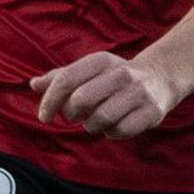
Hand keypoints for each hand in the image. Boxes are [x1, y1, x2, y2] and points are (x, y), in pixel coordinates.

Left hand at [29, 53, 180, 138]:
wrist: (161, 76)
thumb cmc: (115, 76)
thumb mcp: (91, 70)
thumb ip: (61, 77)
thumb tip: (33, 84)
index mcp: (102, 61)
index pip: (66, 79)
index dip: (50, 100)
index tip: (44, 116)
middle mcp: (122, 74)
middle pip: (81, 100)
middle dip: (72, 114)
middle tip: (76, 116)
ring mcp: (138, 93)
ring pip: (100, 119)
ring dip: (91, 126)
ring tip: (97, 120)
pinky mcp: (151, 112)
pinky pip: (119, 131)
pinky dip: (112, 133)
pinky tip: (115, 125)